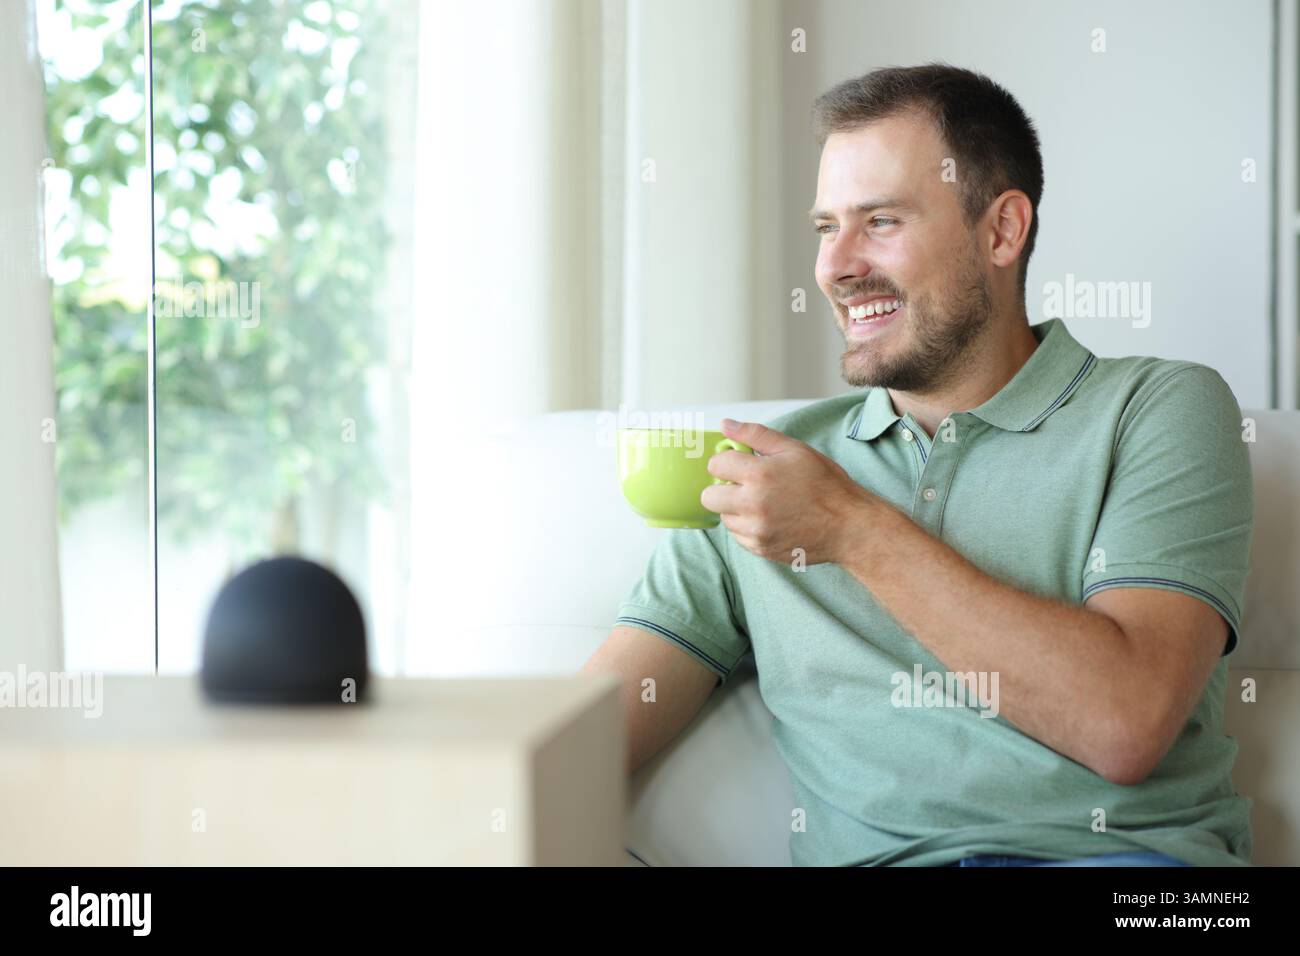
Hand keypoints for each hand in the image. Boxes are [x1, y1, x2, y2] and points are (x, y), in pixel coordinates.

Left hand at [701, 418, 876, 565]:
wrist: (848, 526)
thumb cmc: (825, 484)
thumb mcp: (794, 449)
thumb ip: (755, 435)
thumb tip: (725, 425)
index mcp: (760, 475)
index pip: (716, 465)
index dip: (727, 461)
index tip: (741, 463)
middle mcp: (752, 505)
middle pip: (709, 496)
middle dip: (722, 488)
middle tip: (744, 485)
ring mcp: (755, 531)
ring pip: (724, 518)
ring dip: (736, 509)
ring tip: (764, 503)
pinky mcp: (760, 549)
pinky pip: (739, 536)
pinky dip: (748, 527)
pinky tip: (771, 519)